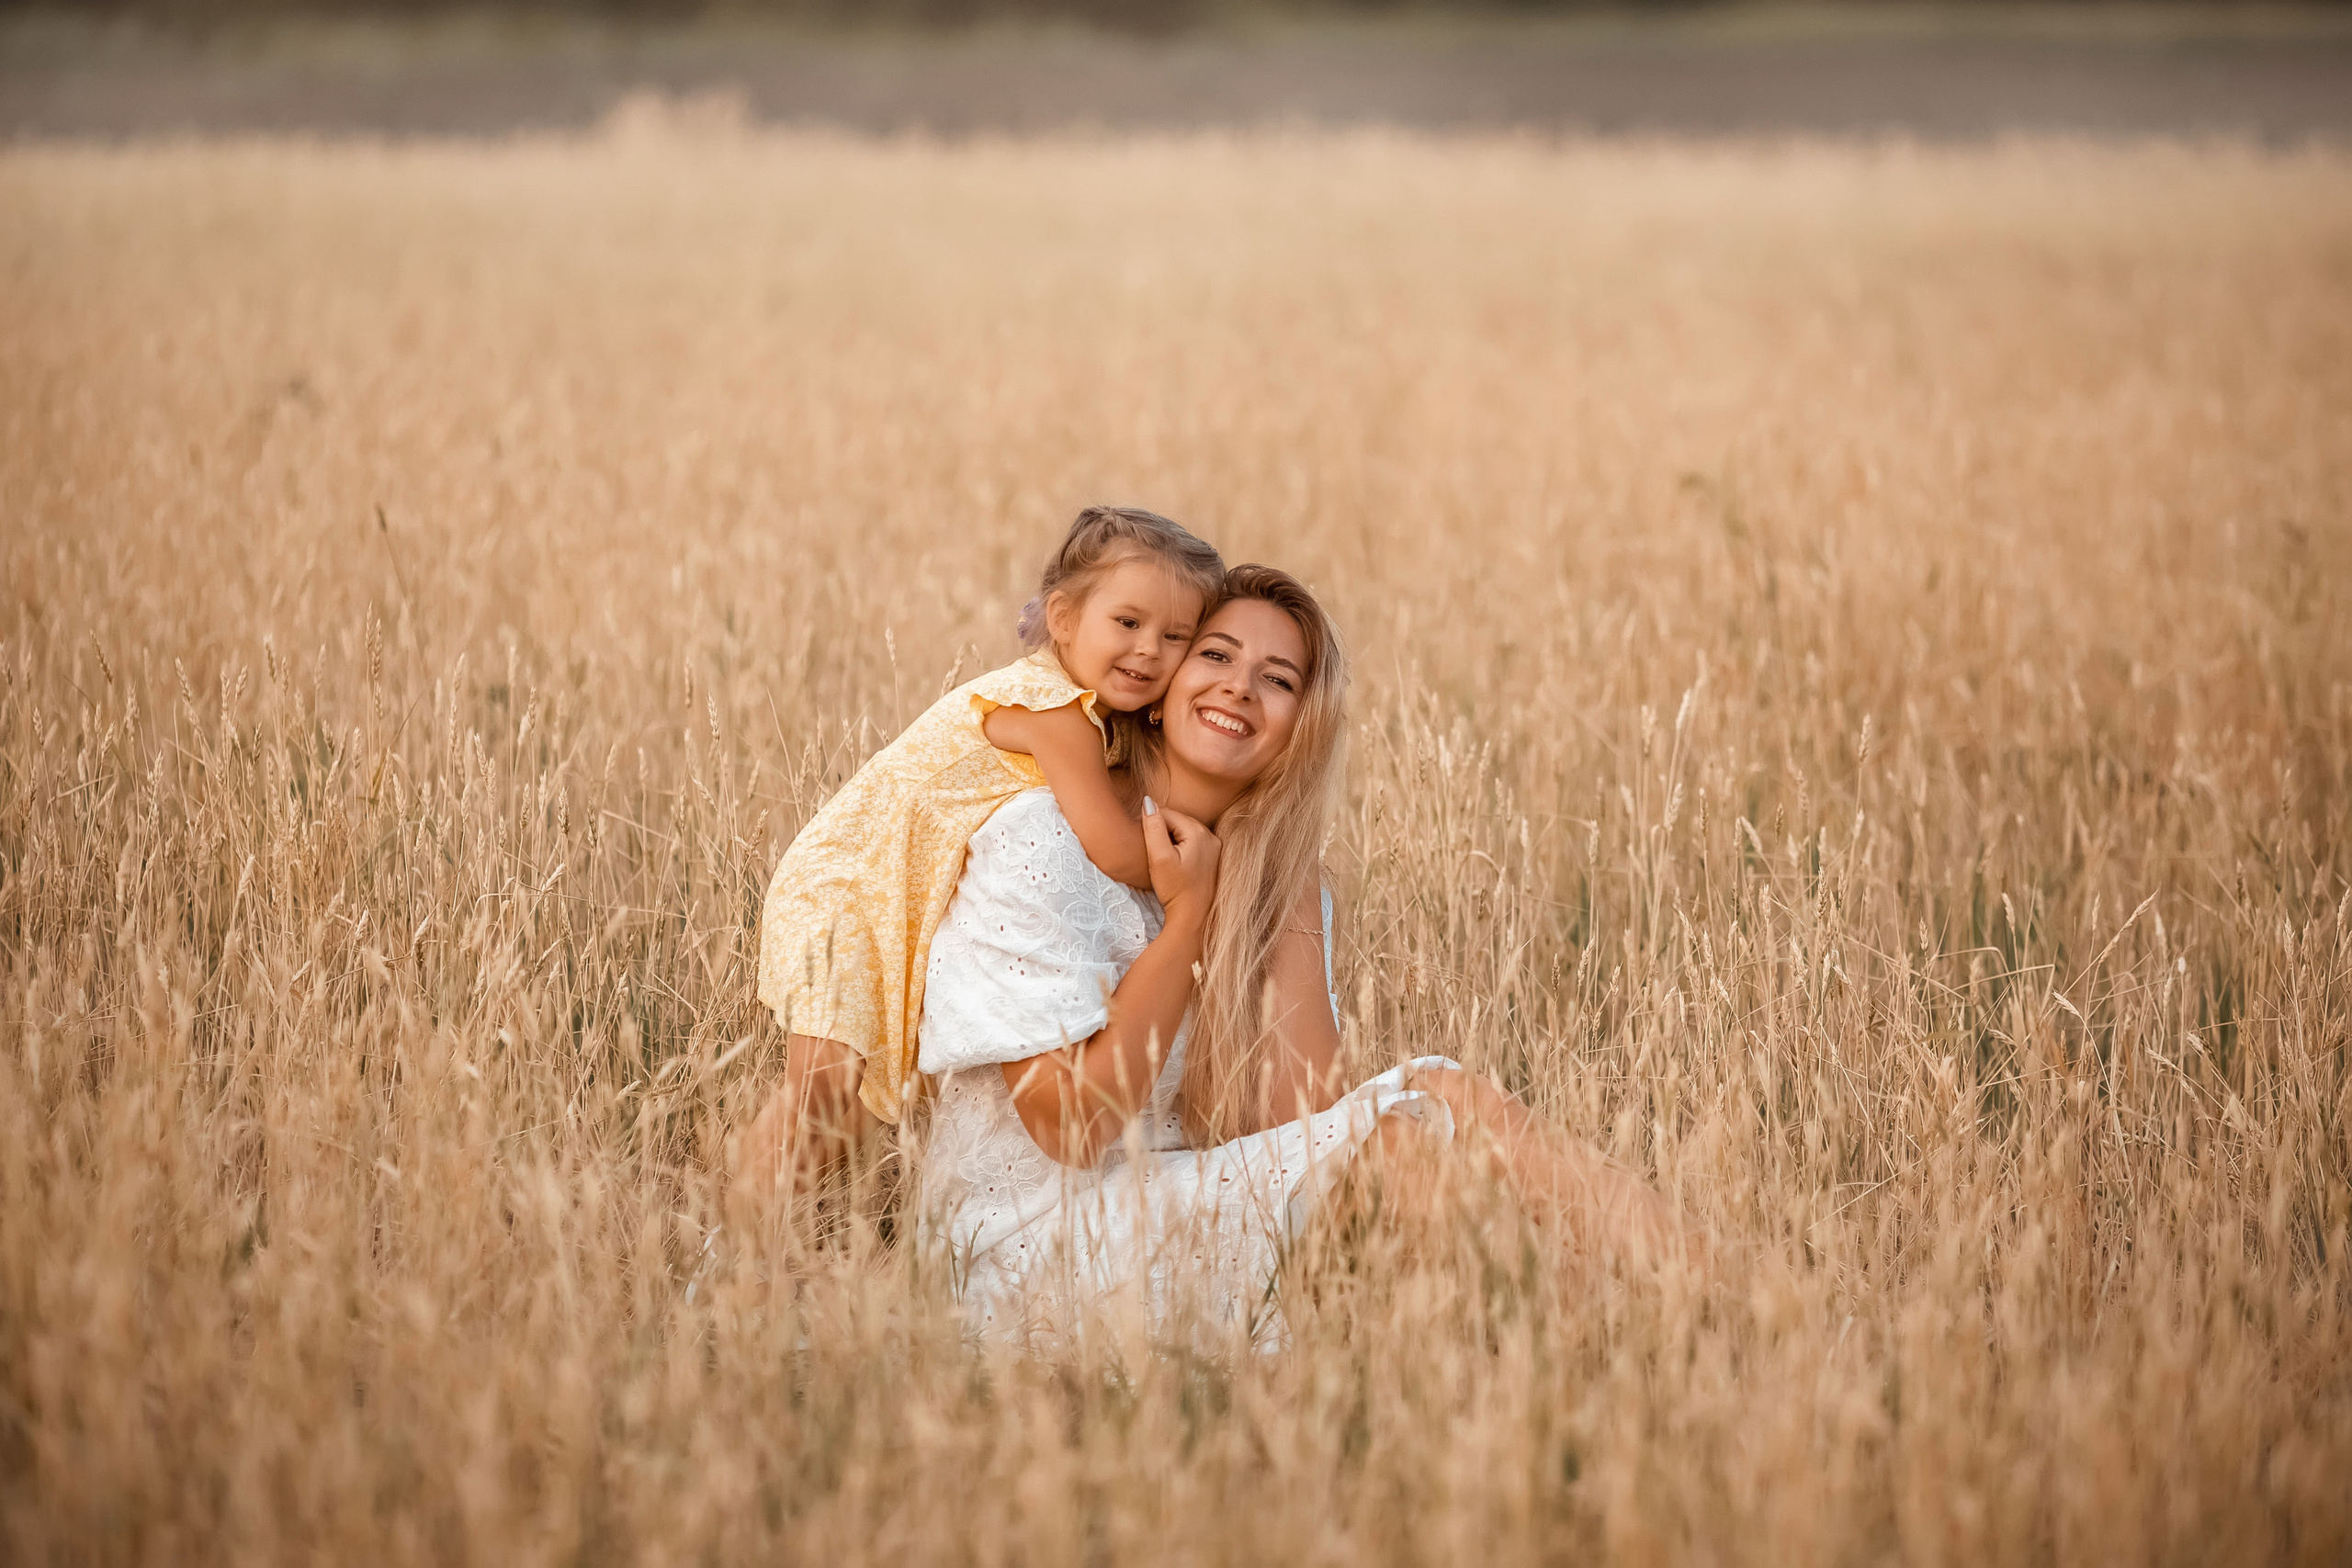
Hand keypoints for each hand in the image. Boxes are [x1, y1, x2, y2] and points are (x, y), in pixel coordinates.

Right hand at [1142, 798, 1219, 922]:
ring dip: (1170, 840)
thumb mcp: (1158, 858)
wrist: (1193, 917)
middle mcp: (1210, 835)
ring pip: (1183, 832)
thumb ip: (1153, 827)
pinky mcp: (1213, 858)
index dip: (1150, 825)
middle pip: (1177, 821)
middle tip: (1154, 854)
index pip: (1166, 813)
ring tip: (1163, 860)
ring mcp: (1214, 847)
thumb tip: (1147, 801)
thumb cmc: (1175, 890)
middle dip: (1162, 832)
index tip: (1145, 845)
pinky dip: (1180, 848)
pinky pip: (1191, 843)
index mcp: (1198, 831)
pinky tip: (1175, 865)